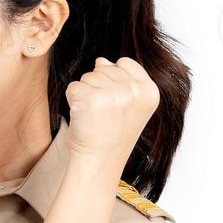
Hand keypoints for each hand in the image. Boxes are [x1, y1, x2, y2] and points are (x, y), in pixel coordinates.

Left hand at [63, 56, 158, 170]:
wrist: (99, 161)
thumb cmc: (112, 136)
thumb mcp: (129, 106)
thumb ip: (121, 80)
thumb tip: (102, 61)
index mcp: (149, 91)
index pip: (125, 63)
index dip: (113, 80)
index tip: (115, 104)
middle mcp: (135, 91)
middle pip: (104, 68)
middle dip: (98, 87)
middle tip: (103, 114)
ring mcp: (114, 94)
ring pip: (88, 76)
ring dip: (85, 95)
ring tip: (94, 117)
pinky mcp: (91, 99)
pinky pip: (74, 87)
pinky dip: (72, 101)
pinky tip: (83, 118)